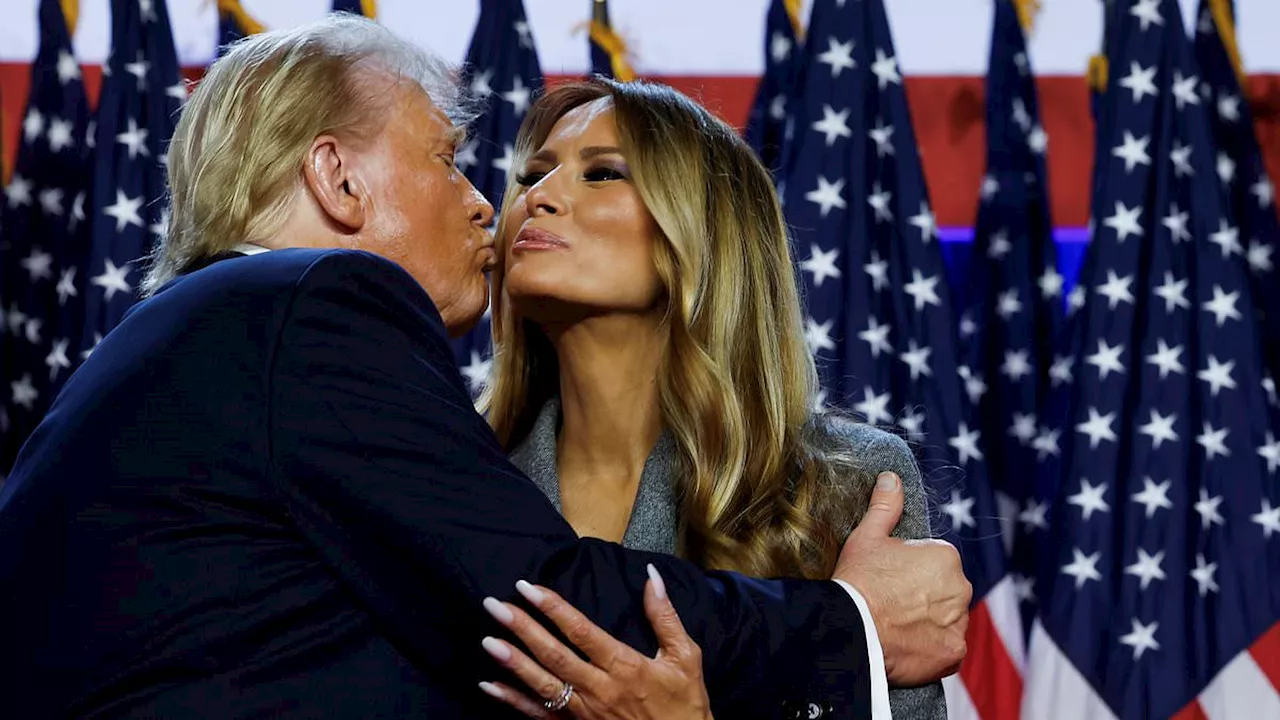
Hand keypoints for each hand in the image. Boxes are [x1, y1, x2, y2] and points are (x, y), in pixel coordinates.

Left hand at [477, 564, 712, 719]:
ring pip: (542, 685)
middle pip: (554, 655)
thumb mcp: (685, 657)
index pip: (580, 631)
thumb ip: (665, 616)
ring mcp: (585, 714)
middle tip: (494, 605)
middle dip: (522, 628)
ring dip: (513, 662)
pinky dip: (513, 701)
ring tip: (487, 640)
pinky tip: (490, 686)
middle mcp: (600, 689)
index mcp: (625, 666)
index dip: (552, 608)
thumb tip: (651, 576)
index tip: (527, 587)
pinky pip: (539, 716)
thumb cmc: (685, 704)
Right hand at [833, 471, 971, 685]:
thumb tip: (891, 477)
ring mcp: (959, 622)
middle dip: (925, 596)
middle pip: (945, 591)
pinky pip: (948, 648)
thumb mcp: (867, 537)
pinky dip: (932, 648)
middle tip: (893, 604)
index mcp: (946, 556)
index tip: (890, 580)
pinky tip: (908, 644)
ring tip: (898, 626)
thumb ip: (885, 506)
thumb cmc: (859, 580)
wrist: (853, 629)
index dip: (910, 571)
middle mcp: (961, 587)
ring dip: (930, 623)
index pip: (935, 562)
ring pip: (948, 619)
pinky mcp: (954, 652)